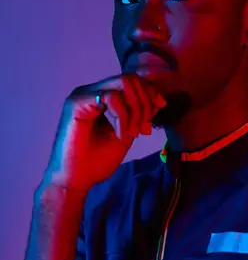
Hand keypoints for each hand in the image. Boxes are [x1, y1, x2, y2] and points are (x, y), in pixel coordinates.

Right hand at [41, 73, 166, 191]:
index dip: (150, 93)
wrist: (76, 180)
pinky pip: (111, 97)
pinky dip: (122, 117)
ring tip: (132, 133)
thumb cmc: (96, 161)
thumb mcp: (127, 133)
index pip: (131, 81)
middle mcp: (91, 91)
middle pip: (130, 78)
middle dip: (145, 103)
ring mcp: (83, 95)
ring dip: (135, 109)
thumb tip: (158, 101)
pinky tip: (120, 135)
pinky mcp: (76, 104)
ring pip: (123, 83)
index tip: (159, 110)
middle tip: (142, 129)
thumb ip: (138, 116)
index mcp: (101, 96)